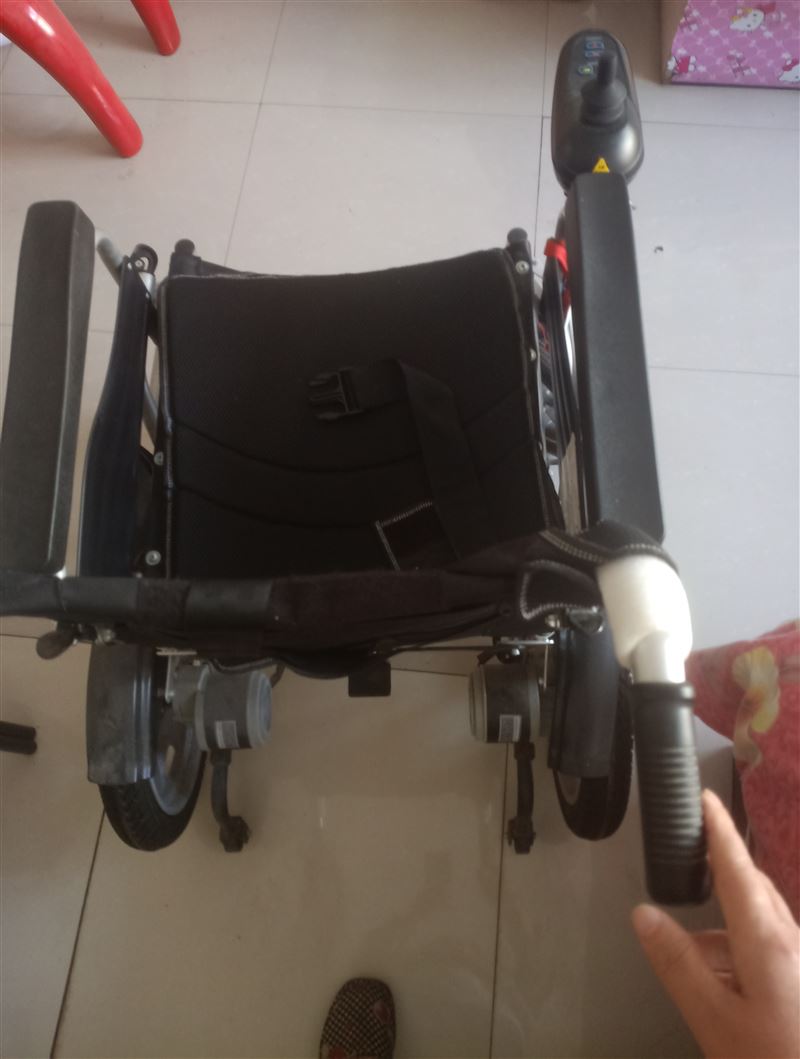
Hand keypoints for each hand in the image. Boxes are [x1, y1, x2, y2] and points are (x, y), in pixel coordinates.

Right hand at [632, 788, 799, 1058]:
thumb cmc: (771, 1057)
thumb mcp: (714, 1019)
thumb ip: (679, 965)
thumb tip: (643, 913)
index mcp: (767, 940)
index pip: (737, 869)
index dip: (719, 830)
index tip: (706, 796)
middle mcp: (793, 943)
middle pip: (755, 890)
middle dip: (722, 871)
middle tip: (690, 856)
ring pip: (763, 924)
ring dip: (727, 924)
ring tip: (693, 952)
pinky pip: (774, 951)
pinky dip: (741, 952)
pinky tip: (723, 985)